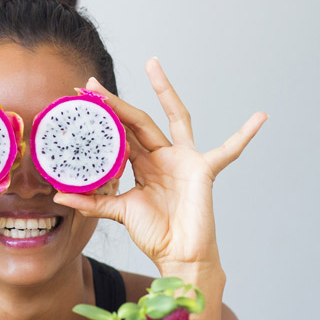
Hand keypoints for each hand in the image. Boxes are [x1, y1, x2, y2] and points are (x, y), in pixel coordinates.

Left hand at [54, 58, 267, 273]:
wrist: (179, 255)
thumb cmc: (156, 234)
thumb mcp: (120, 213)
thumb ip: (93, 203)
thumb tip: (59, 197)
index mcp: (144, 164)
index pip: (120, 134)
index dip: (102, 118)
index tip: (79, 99)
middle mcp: (163, 156)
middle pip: (138, 120)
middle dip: (116, 102)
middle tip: (90, 84)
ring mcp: (185, 160)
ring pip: (173, 118)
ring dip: (164, 91)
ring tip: (152, 64)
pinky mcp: (204, 170)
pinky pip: (228, 151)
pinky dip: (245, 135)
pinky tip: (261, 117)